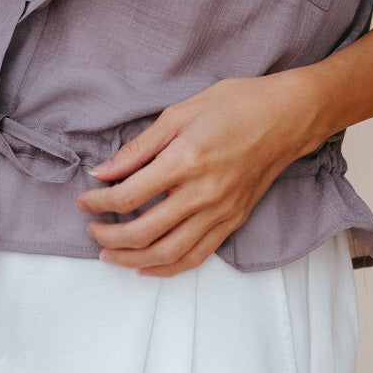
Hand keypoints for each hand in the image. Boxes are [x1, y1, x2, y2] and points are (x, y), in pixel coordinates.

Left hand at [75, 72, 318, 277]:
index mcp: (185, 160)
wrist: (288, 117)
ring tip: (109, 255)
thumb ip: (139, 147)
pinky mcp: (233, 221)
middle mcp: (203, 193)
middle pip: (143, 231)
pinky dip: (168, 267)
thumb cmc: (236, 105)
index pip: (128, 195)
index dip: (98, 202)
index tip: (84, 201)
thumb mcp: (180, 112)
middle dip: (108, 236)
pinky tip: (146, 266)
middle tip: (91, 229)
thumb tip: (103, 172)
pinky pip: (197, 255)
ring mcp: (220, 212)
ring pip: (168, 252)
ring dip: (132, 259)